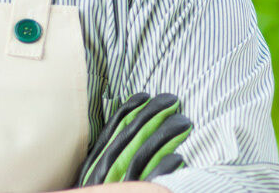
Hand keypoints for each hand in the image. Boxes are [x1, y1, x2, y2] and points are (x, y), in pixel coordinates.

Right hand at [74, 93, 190, 185]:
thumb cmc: (106, 191)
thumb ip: (108, 159)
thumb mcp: (96, 180)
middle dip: (152, 114)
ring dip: (165, 135)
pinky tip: (179, 158)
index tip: (145, 95)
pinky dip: (164, 169)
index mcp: (94, 165)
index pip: (111, 130)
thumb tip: (129, 132)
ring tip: (184, 122)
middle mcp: (103, 174)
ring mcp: (119, 188)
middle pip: (129, 137)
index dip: (129, 110)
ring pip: (142, 155)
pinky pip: (149, 183)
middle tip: (173, 100)